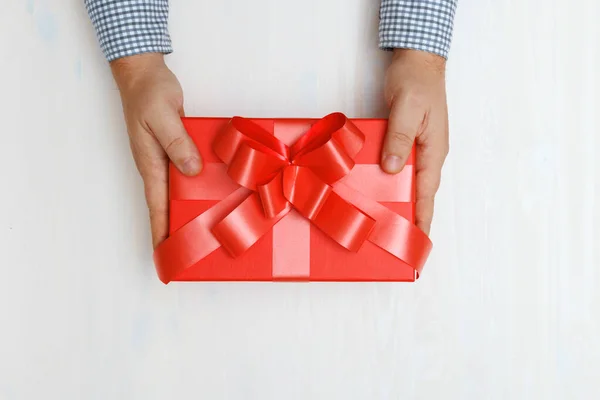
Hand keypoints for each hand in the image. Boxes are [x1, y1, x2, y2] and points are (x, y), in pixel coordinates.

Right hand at [111, 54, 201, 247]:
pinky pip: (189, 173)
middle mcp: (159, 166)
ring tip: (207, 230)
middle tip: (192, 253)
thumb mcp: (162, 117)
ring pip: (180, 191)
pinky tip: (215, 192)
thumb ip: (177, 144)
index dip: (160, 233)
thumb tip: (191, 171)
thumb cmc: (148, 94)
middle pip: (168, 205)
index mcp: (150, 164)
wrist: (145, 74)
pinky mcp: (178, 149)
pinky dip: (198, 185)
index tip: (163, 257)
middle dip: (176, 230)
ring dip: (189, 209)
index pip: (156, 206)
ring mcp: (168, 158)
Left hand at [381, 49, 448, 234]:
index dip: (423, 217)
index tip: (419, 241)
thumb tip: (393, 168)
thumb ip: (400, 138)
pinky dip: (391, 180)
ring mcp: (418, 147)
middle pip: (420, 192)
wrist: (417, 61)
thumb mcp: (407, 108)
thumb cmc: (416, 81)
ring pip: (409, 181)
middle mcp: (428, 153)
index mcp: (434, 149)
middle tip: (400, 242)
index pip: (427, 191)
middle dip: (413, 217)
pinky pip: (399, 166)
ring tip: (387, 223)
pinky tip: (377, 189)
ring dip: (401, 200)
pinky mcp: (406, 141)